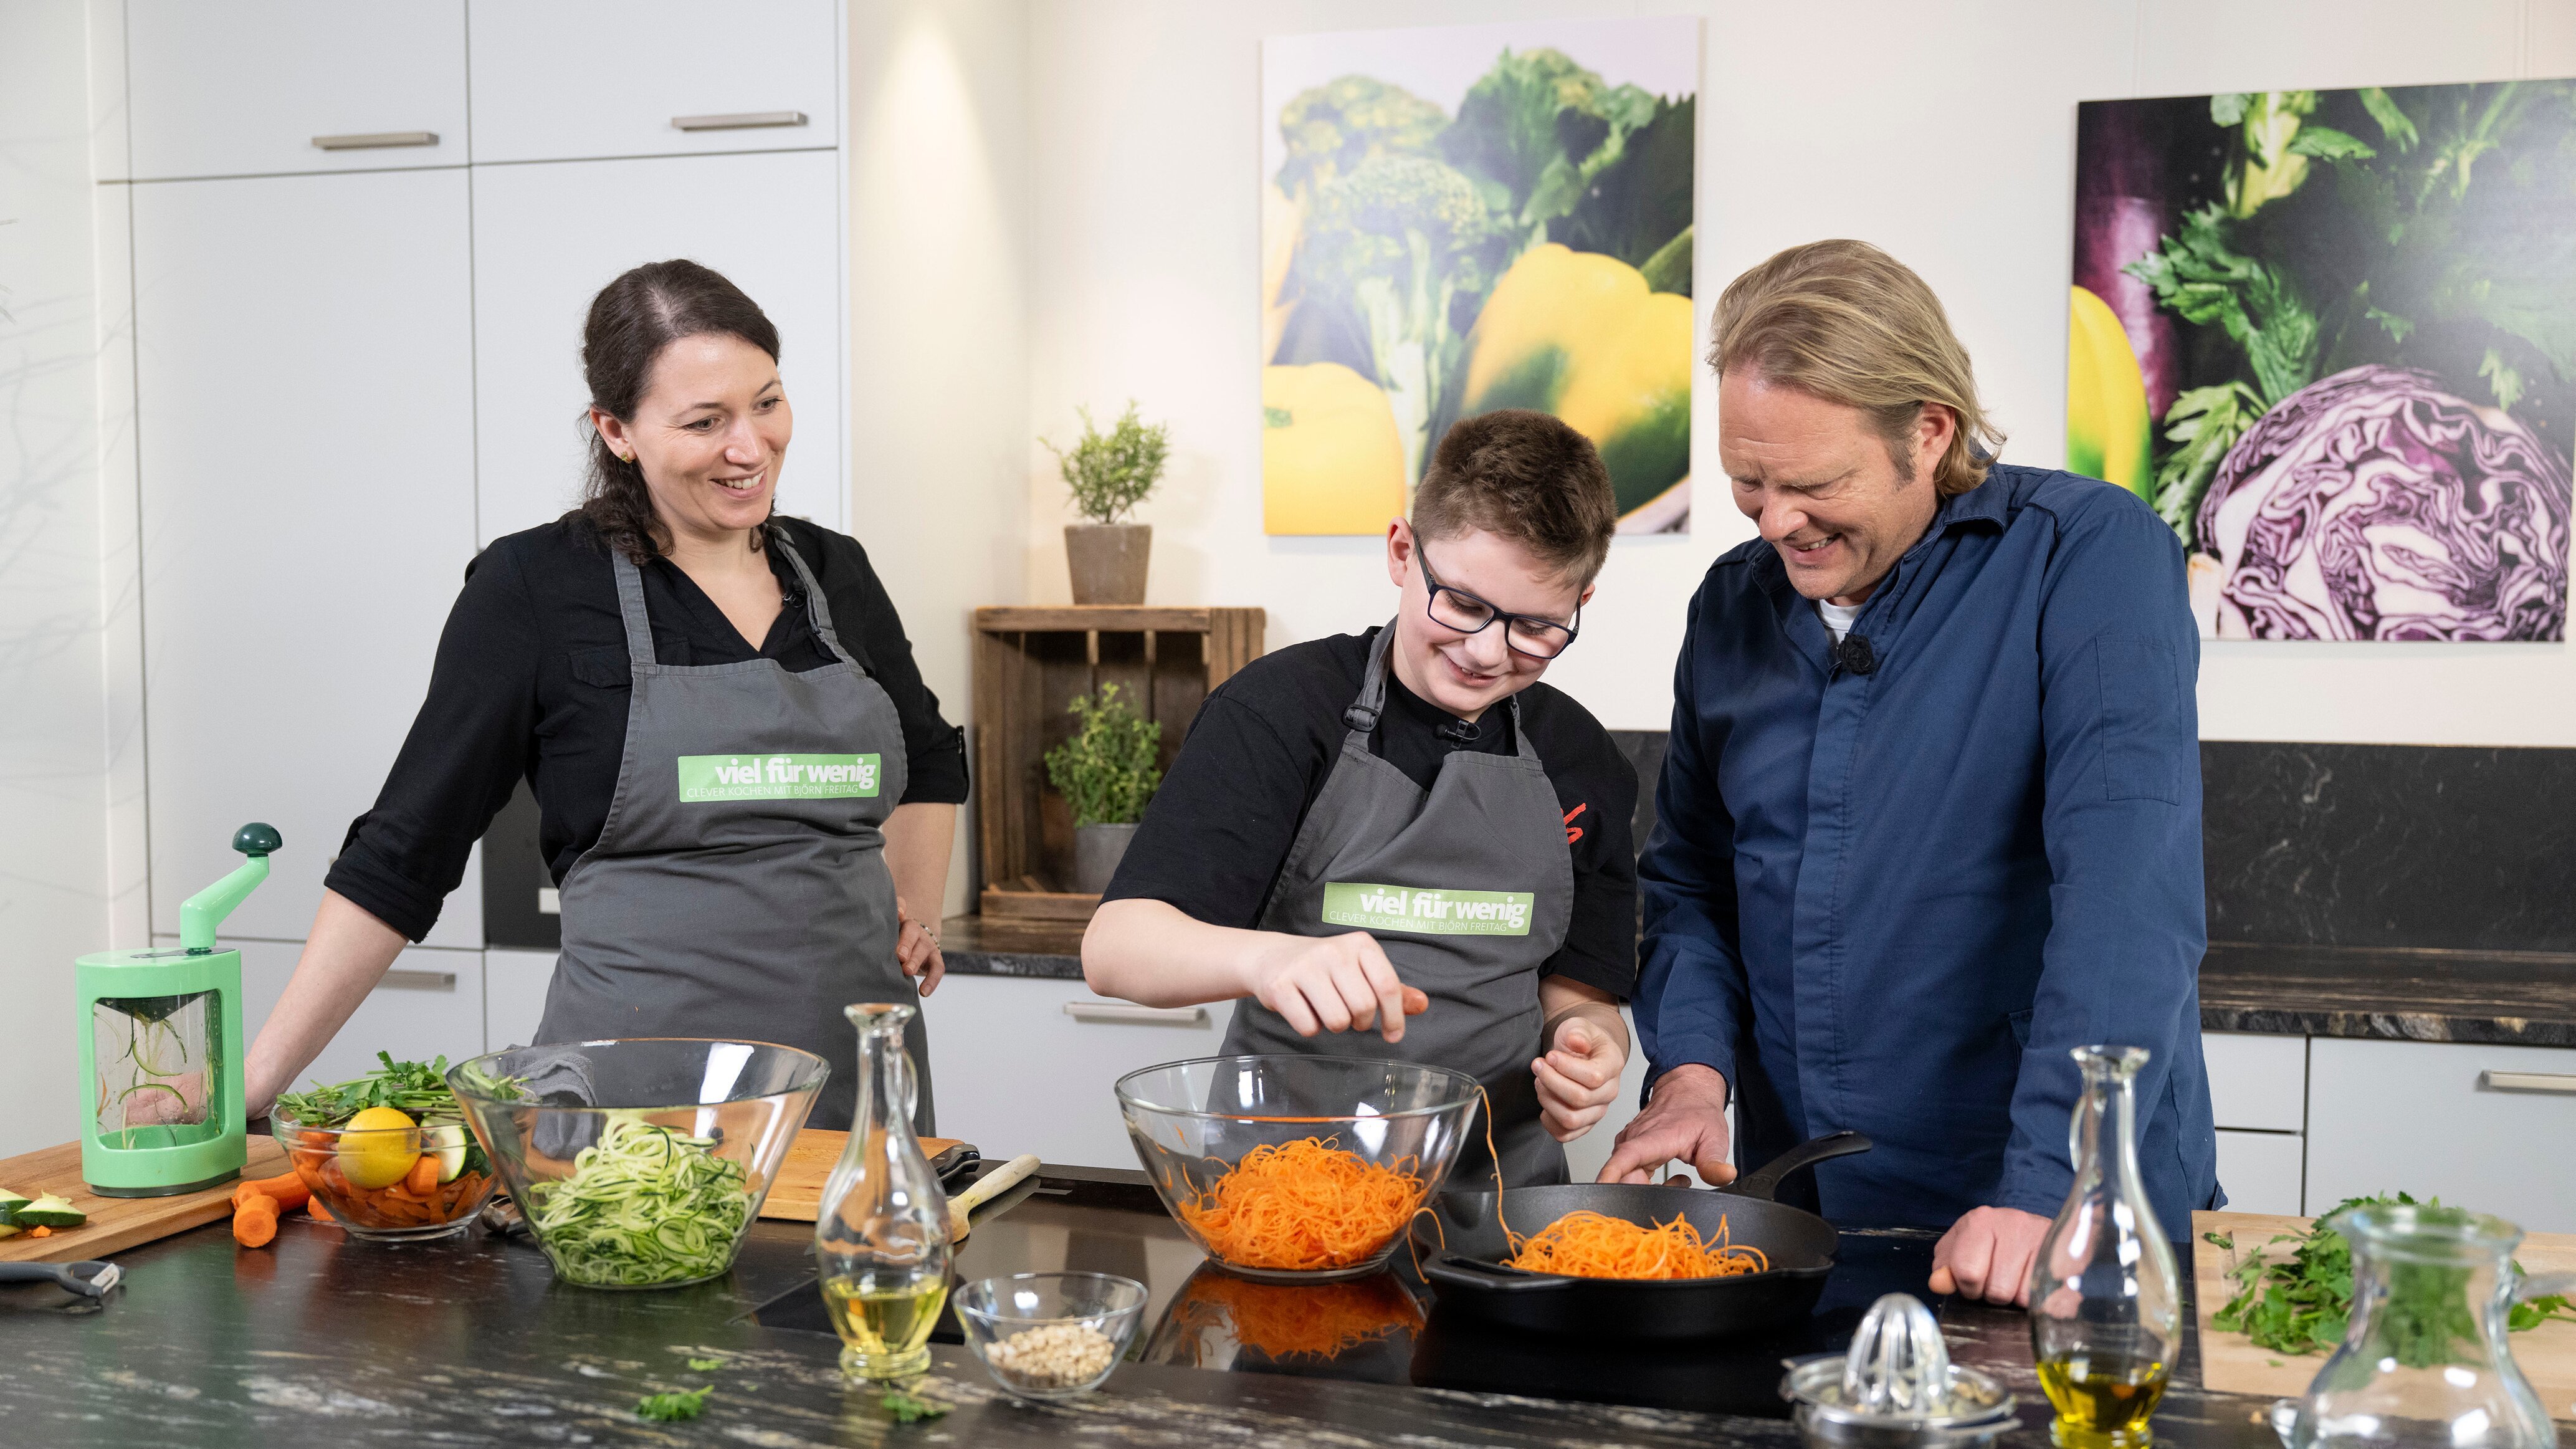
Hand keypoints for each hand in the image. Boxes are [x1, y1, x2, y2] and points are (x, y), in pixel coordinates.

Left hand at [894, 896, 945, 996]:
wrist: (914, 945)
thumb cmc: (895, 941)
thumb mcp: (887, 933)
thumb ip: (883, 926)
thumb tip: (885, 921)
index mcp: (901, 921)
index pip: (901, 908)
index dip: (900, 909)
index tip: (898, 914)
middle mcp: (915, 931)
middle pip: (912, 932)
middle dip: (905, 944)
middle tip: (899, 956)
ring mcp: (927, 945)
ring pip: (924, 950)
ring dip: (916, 961)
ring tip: (907, 971)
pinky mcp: (935, 960)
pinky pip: (937, 969)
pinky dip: (932, 981)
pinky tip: (923, 992)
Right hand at [1241, 931, 1427, 1042]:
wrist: (1272, 957)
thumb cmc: (1325, 967)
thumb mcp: (1361, 970)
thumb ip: (1392, 989)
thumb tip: (1422, 1004)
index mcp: (1360, 944)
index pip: (1387, 986)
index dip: (1395, 1017)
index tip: (1393, 1035)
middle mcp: (1333, 950)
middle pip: (1363, 1007)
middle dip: (1361, 1022)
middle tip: (1352, 1018)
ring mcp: (1305, 967)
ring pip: (1337, 1021)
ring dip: (1336, 1026)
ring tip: (1327, 1010)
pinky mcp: (1280, 986)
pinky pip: (1309, 1027)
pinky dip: (1310, 1028)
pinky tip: (1304, 1010)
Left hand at [1533, 1017, 1625, 1141]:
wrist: (1581, 1053)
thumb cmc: (1580, 1041)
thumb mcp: (1578, 1025)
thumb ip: (1578, 1031)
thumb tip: (1577, 1042)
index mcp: (1613, 1065)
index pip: (1594, 1077)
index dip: (1566, 1068)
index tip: (1550, 1056)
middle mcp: (1610, 1092)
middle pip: (1579, 1099)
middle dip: (1550, 1081)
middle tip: (1538, 1065)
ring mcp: (1598, 1111)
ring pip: (1570, 1119)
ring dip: (1547, 1099)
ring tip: (1540, 1081)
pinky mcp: (1584, 1124)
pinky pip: (1564, 1134)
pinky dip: (1548, 1120)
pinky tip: (1545, 1098)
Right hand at [1596, 1064, 1734, 1184]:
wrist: (1687, 1091)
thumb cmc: (1698, 1112)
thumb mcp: (1715, 1136)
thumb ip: (1715, 1161)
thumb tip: (1725, 1176)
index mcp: (1654, 1136)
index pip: (1626, 1156)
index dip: (1612, 1175)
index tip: (1603, 1189)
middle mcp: (1634, 1139)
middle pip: (1624, 1177)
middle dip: (1646, 1194)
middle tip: (1678, 1186)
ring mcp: (1627, 1143)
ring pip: (1625, 1178)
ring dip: (1648, 1188)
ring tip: (1676, 1180)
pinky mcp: (1625, 1148)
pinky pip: (1627, 1174)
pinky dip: (1644, 1183)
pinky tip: (1663, 1177)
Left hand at [1928, 1206, 2051, 1305]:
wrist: (2043, 1232)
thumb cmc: (1996, 1243)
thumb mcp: (1963, 1248)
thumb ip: (1946, 1267)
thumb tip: (1938, 1284)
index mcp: (1980, 1221)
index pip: (1967, 1272)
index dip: (1967, 1287)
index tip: (1974, 1282)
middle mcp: (2013, 1225)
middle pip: (1996, 1290)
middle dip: (1992, 1295)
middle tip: (1998, 1281)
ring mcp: (2043, 1240)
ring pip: (2022, 1298)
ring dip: (2016, 1298)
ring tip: (2018, 1280)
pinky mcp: (2067, 1258)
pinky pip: (2047, 1299)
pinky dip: (2038, 1300)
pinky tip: (2036, 1284)